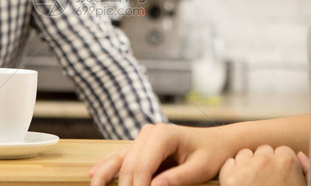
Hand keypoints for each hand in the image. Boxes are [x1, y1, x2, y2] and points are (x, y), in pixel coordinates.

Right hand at [89, 123, 234, 185]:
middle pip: (129, 165)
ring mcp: (143, 137)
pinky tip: (93, 175)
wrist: (217, 142)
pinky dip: (107, 166)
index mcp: (164, 135)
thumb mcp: (201, 168)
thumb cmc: (212, 154)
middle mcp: (149, 133)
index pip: (142, 166)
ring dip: (104, 176)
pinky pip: (120, 156)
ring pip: (119, 160)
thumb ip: (178, 178)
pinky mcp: (141, 145)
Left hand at [219, 145, 306, 185]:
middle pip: (263, 150)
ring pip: (245, 154)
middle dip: (265, 162)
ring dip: (248, 164)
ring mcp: (245, 168)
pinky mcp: (228, 177)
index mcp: (287, 162)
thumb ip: (305, 171)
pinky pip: (230, 163)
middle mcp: (265, 161)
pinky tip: (240, 185)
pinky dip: (233, 171)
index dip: (282, 164)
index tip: (281, 176)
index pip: (283, 151)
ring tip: (253, 183)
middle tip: (266, 181)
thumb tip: (299, 155)